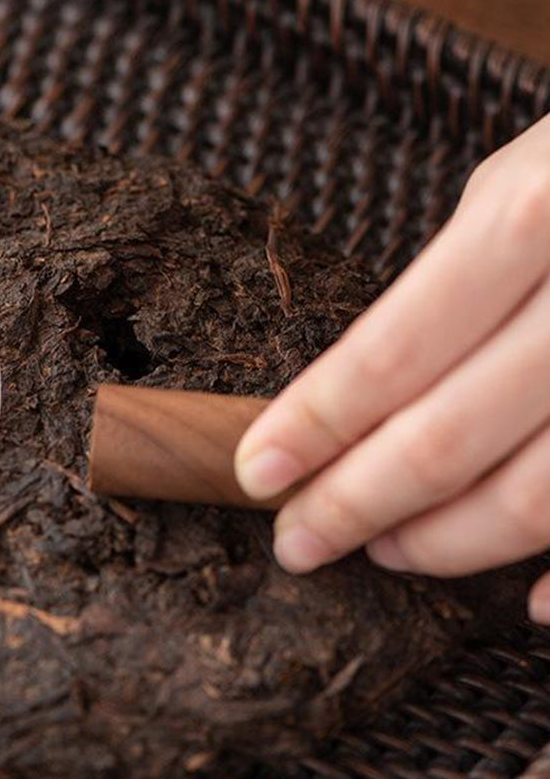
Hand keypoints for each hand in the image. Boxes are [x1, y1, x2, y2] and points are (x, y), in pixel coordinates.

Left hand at [234, 112, 549, 621]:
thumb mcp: (524, 176)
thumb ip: (453, 280)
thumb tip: (367, 395)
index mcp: (536, 215)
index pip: (392, 353)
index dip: (313, 426)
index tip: (256, 473)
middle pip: (450, 438)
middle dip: (355, 503)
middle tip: (300, 541)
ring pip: (540, 496)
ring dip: (448, 542)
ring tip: (387, 548)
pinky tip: (531, 602)